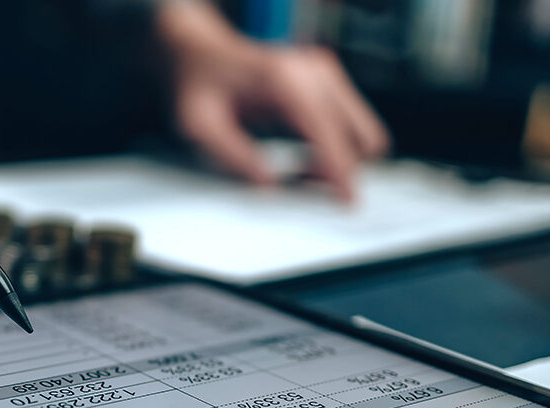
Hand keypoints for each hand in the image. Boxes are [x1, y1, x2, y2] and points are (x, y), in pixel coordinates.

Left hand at [156, 1, 388, 200]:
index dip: (339, 169)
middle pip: (358, 132)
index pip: (327, 130)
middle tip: (304, 187)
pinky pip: (348, 125)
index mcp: (284, 80)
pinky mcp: (326, 82)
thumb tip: (268, 185)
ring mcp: (323, 74)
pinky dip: (335, 149)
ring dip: (340, 160)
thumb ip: (234, 156)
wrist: (202, 55)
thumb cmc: (199, 85)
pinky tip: (304, 160)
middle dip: (341, 168)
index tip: (347, 199)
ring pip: (360, 131)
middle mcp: (312, 72)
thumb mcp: (201, 126)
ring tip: (300, 174)